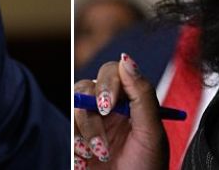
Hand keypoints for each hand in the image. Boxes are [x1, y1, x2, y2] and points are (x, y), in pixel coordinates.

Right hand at [73, 55, 167, 169]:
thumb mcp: (150, 133)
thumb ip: (141, 95)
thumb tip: (127, 59)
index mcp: (131, 104)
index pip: (113, 74)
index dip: (108, 83)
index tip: (109, 104)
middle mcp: (109, 111)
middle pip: (88, 86)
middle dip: (93, 109)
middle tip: (101, 121)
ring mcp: (91, 127)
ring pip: (76, 109)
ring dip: (86, 132)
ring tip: (99, 155)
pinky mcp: (77, 143)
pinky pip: (67, 131)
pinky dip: (75, 145)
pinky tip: (86, 161)